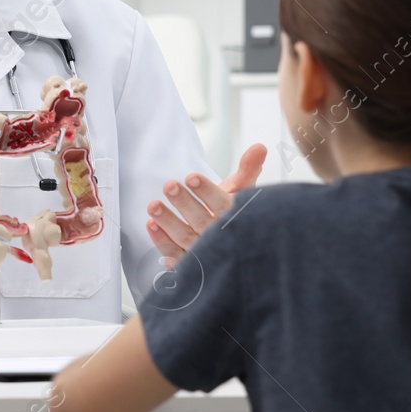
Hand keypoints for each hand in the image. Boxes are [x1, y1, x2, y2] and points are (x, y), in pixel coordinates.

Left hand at [145, 143, 266, 266]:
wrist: (234, 248)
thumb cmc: (233, 214)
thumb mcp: (243, 192)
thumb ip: (248, 170)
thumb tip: (259, 146)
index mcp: (236, 219)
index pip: (223, 205)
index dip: (207, 192)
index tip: (191, 176)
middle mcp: (221, 239)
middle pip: (201, 221)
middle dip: (184, 203)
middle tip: (169, 185)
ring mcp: (205, 254)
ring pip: (185, 238)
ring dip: (168, 222)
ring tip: (153, 205)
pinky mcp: (190, 265)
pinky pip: (175, 255)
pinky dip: (162, 241)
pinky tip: (151, 225)